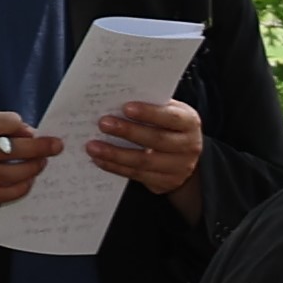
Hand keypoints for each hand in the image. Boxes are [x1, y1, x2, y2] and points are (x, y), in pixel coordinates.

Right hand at [0, 106, 52, 230]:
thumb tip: (28, 132)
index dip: (15, 124)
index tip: (31, 128)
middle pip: (6, 151)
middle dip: (36, 148)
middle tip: (55, 146)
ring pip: (7, 175)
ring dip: (32, 169)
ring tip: (42, 162)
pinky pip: (2, 194)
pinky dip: (21, 187)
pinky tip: (29, 179)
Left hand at [83, 95, 209, 195]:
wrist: (184, 156)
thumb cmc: (169, 126)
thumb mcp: (169, 112)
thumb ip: (152, 106)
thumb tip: (117, 100)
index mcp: (189, 123)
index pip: (171, 118)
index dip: (149, 113)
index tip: (126, 107)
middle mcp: (189, 146)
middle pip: (157, 140)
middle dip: (128, 132)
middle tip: (103, 124)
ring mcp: (179, 167)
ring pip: (144, 161)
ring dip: (115, 154)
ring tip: (92, 146)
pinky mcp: (165, 182)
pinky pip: (137, 175)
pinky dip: (115, 167)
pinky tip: (99, 160)